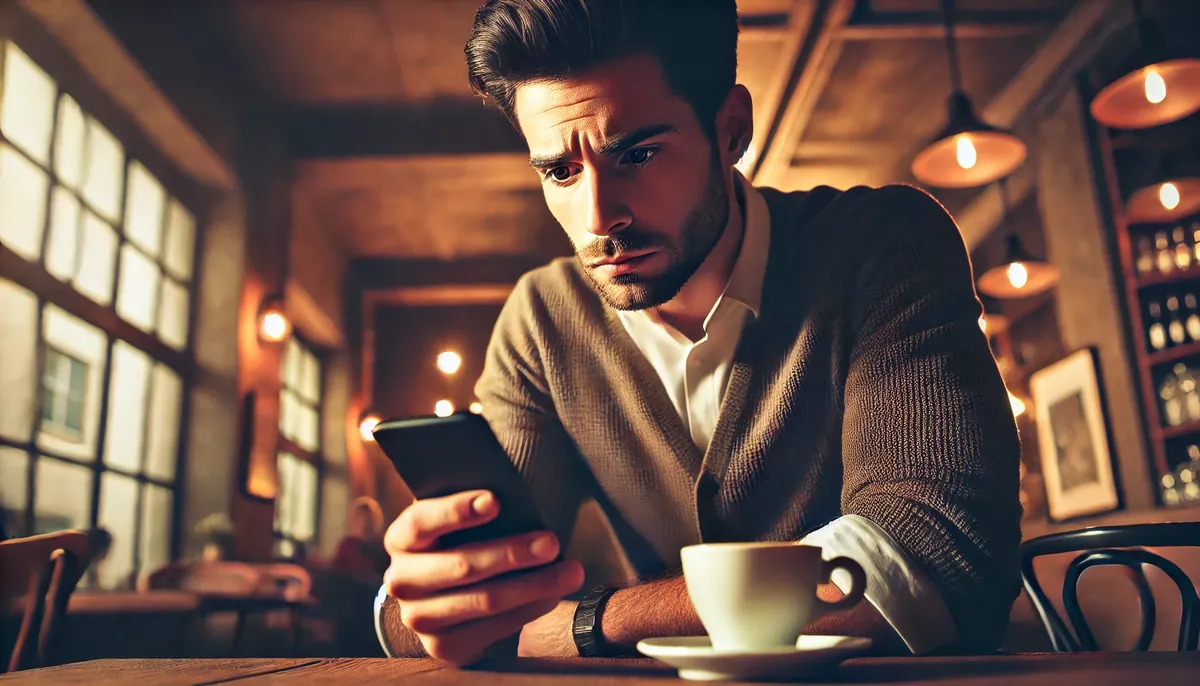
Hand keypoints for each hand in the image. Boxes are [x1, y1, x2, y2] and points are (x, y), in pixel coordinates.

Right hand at [383, 489, 584, 665]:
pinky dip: (529, 609)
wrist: (451, 597)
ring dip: (533, 585)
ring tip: (571, 572)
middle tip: (552, 542)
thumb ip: (480, 510)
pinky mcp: (442, 646)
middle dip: (512, 553)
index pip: (422, 522)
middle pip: (462, 565)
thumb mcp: (461, 523)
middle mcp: (401, 580)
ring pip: (484, 600)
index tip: (496, 501)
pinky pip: (494, 627)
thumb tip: (523, 503)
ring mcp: (418, 617)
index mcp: (402, 538)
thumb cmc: (465, 542)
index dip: (457, 511)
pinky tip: (553, 595)